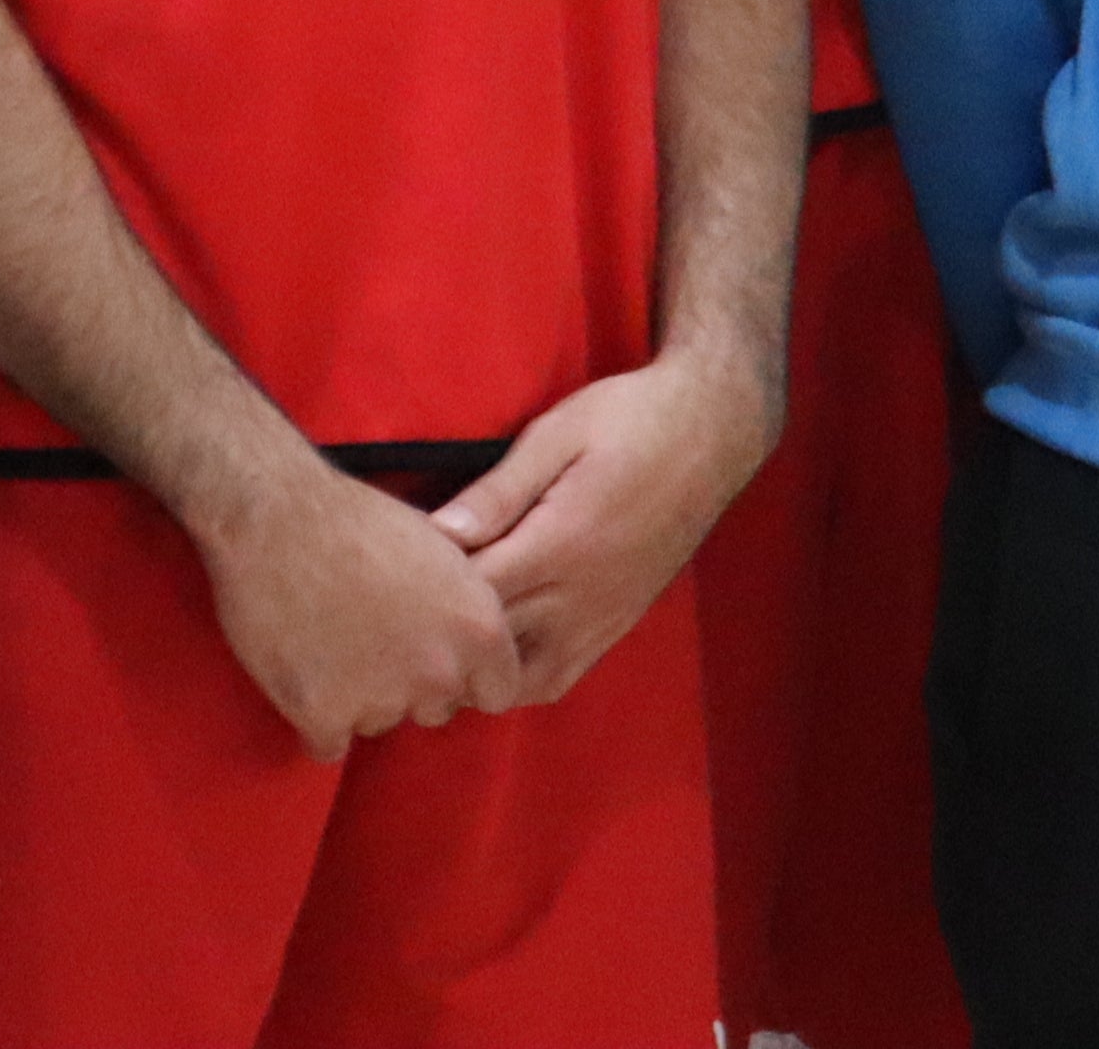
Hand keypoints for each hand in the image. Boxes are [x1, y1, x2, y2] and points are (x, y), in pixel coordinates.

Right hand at [182, 455, 523, 758]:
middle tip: (363, 638)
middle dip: (405, 685)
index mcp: (480, 630)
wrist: (270, 512)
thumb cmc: (351, 517)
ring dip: (354, 697)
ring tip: (321, 639)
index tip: (428, 654)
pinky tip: (298, 671)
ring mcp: (383, 699)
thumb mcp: (440, 550)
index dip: (462, 674)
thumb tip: (469, 646)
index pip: (496, 692)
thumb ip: (464, 610)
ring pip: (377, 722)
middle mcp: (441, 673)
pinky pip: (328, 742)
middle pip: (433, 710)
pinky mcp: (323, 714)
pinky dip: (312, 716)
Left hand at [426, 349, 778, 704]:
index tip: (386, 577)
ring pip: (528, 680)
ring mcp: (606, 618)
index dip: (424, 591)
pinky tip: (490, 650)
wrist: (712, 434)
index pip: (473, 594)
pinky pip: (563, 674)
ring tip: (440, 639)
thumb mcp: (556, 436)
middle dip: (442, 638)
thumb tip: (439, 533)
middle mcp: (585, 596)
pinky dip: (520, 675)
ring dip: (480, 671)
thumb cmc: (628, 420)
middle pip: (493, 647)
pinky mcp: (620, 623)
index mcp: (563, 546)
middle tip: (396, 618)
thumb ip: (498, 492)